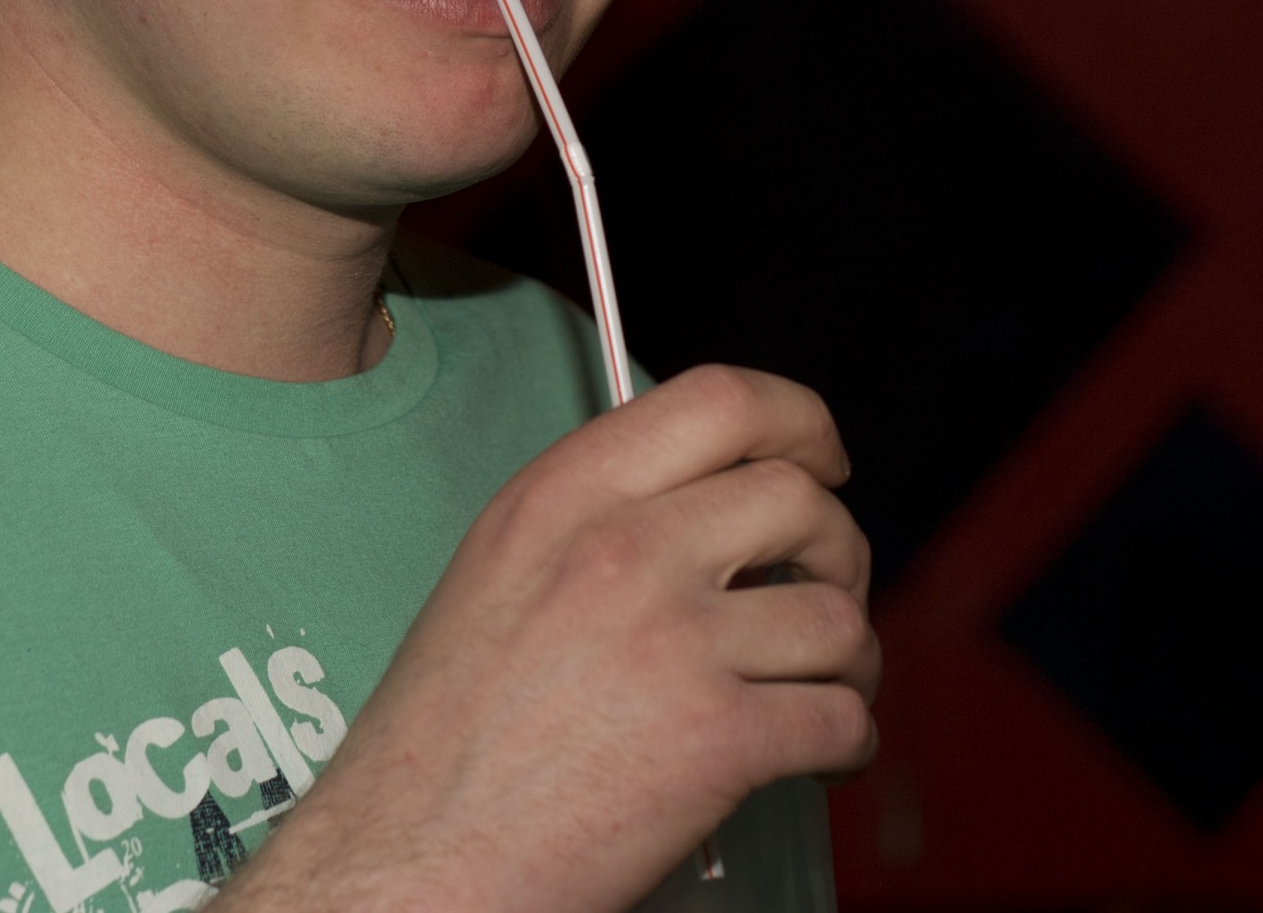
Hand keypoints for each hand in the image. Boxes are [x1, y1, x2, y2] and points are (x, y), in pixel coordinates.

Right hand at [224, 365, 878, 912]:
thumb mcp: (500, 574)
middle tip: (822, 590)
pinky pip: (841, 716)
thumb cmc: (444, 743)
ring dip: (849, 658)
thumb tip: (712, 505)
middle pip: (800, 499)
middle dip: (838, 550)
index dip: (799, 420)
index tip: (822, 456)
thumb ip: (600, 518)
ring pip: (837, 616)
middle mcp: (621, 550)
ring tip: (818, 686)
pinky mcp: (718, 738)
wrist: (413, 862)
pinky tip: (812, 753)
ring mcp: (675, 640)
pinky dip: (846, 740)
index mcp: (562, 498)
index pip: (722, 400)